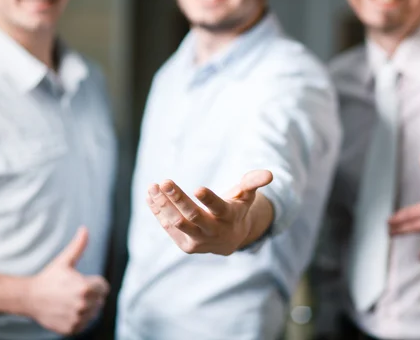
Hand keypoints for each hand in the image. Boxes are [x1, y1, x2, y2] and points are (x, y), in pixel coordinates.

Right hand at [24, 227, 108, 334]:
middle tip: (73, 291)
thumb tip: (85, 229)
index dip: (94, 283)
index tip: (80, 282)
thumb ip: (78, 246)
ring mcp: (78, 318)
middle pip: (100, 300)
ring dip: (86, 307)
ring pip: (94, 312)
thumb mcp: (65, 261)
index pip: (104, 287)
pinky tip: (67, 311)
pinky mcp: (72, 329)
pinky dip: (79, 318)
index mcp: (85, 287)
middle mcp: (83, 305)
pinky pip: (85, 324)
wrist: (29, 298)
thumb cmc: (49, 278)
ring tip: (70, 301)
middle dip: (91, 295)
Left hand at [147, 170, 272, 255]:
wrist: (229, 240)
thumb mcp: (246, 195)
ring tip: (153, 187)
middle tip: (165, 182)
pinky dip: (158, 211)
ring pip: (177, 223)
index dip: (209, 199)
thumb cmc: (236, 209)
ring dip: (163, 205)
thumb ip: (253, 182)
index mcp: (228, 217)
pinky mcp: (184, 245)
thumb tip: (269, 174)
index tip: (198, 188)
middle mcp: (213, 232)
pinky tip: (150, 195)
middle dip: (178, 199)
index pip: (218, 208)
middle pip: (193, 216)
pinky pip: (168, 227)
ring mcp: (197, 241)